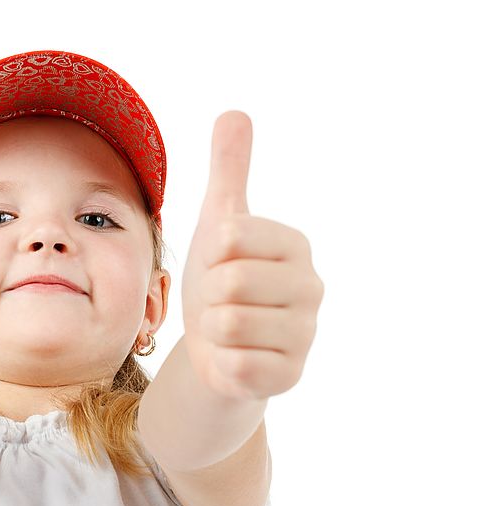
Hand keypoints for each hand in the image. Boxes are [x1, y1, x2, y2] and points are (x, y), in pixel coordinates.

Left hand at [181, 111, 323, 400]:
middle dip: (209, 294)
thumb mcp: (218, 224)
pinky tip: (233, 358)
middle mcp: (311, 288)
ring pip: (228, 323)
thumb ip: (228, 172)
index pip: (229, 238)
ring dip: (212, 330)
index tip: (221, 265)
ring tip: (226, 329)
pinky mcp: (289, 376)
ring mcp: (305, 335)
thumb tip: (235, 112)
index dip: (209, 255)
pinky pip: (234, 365)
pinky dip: (220, 363)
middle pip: (229, 281)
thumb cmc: (219, 282)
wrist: (216, 349)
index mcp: (295, 246)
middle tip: (221, 302)